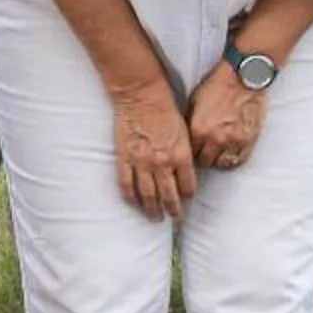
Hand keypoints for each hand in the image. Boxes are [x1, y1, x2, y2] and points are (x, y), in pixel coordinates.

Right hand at [111, 82, 196, 220]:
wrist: (141, 93)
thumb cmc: (165, 108)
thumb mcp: (184, 131)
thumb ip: (185, 154)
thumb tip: (185, 172)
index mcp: (181, 156)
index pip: (188, 187)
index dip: (187, 197)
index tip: (186, 201)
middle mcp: (163, 164)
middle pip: (169, 197)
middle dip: (173, 211)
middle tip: (174, 219)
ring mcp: (142, 163)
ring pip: (148, 196)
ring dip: (152, 210)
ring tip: (155, 217)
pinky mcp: (124, 158)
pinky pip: (126, 185)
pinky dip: (130, 198)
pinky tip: (134, 204)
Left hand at [187, 63, 268, 170]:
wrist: (242, 77)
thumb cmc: (219, 85)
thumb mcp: (194, 101)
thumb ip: (190, 122)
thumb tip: (186, 136)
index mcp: (198, 129)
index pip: (190, 154)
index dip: (191, 153)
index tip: (193, 151)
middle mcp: (215, 138)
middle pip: (205, 162)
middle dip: (204, 158)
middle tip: (205, 153)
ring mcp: (233, 141)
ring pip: (223, 165)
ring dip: (219, 161)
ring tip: (218, 154)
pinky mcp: (248, 141)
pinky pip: (239, 161)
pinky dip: (234, 160)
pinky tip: (230, 154)